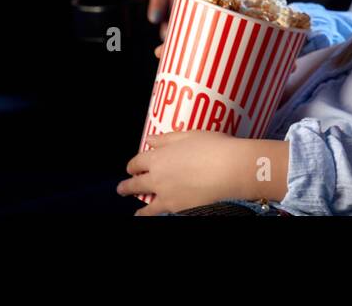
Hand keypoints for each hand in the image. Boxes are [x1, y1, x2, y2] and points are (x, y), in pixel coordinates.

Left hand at [117, 130, 282, 214]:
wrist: (230, 169)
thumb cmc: (213, 146)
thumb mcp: (189, 135)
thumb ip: (167, 139)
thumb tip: (149, 140)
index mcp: (158, 158)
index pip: (137, 162)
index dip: (133, 165)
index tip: (131, 168)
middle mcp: (158, 179)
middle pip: (136, 184)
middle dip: (127, 186)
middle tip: (121, 189)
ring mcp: (168, 197)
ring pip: (147, 206)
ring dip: (140, 210)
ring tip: (136, 215)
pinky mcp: (179, 209)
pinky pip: (164, 214)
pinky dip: (159, 216)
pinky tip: (160, 216)